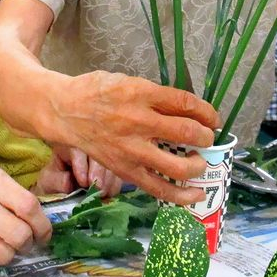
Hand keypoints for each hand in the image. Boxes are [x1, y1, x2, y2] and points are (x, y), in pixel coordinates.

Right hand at [0, 163, 50, 269]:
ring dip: (10, 254)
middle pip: (19, 235)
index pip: (28, 206)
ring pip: (4, 254)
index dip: (42, 225)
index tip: (43, 233)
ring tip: (5, 245)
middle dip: (28, 243)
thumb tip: (38, 216)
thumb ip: (11, 193)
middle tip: (26, 242)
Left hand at [45, 144, 124, 197]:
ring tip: (103, 194)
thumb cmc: (53, 182)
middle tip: (98, 188)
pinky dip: (115, 184)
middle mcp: (86, 146)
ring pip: (110, 161)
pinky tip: (110, 194)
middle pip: (97, 152)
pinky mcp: (112, 166)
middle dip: (98, 171)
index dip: (81, 164)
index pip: (76, 149)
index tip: (83, 182)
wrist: (62, 189)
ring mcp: (101, 155)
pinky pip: (118, 172)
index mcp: (67, 145)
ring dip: (109, 179)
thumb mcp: (48, 181)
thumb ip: (56, 181)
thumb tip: (69, 182)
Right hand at [53, 71, 219, 204]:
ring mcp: (132, 149)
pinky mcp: (125, 170)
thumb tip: (185, 109)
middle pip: (188, 133)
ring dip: (198, 164)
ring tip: (199, 160)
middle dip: (205, 137)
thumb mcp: (127, 81)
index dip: (206, 112)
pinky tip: (196, 194)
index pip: (185, 103)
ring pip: (179, 166)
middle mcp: (138, 121)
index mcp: (140, 93)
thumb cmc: (96, 92)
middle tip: (205, 138)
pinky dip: (182, 195)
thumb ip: (154, 95)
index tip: (212, 118)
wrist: (64, 111)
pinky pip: (159, 188)